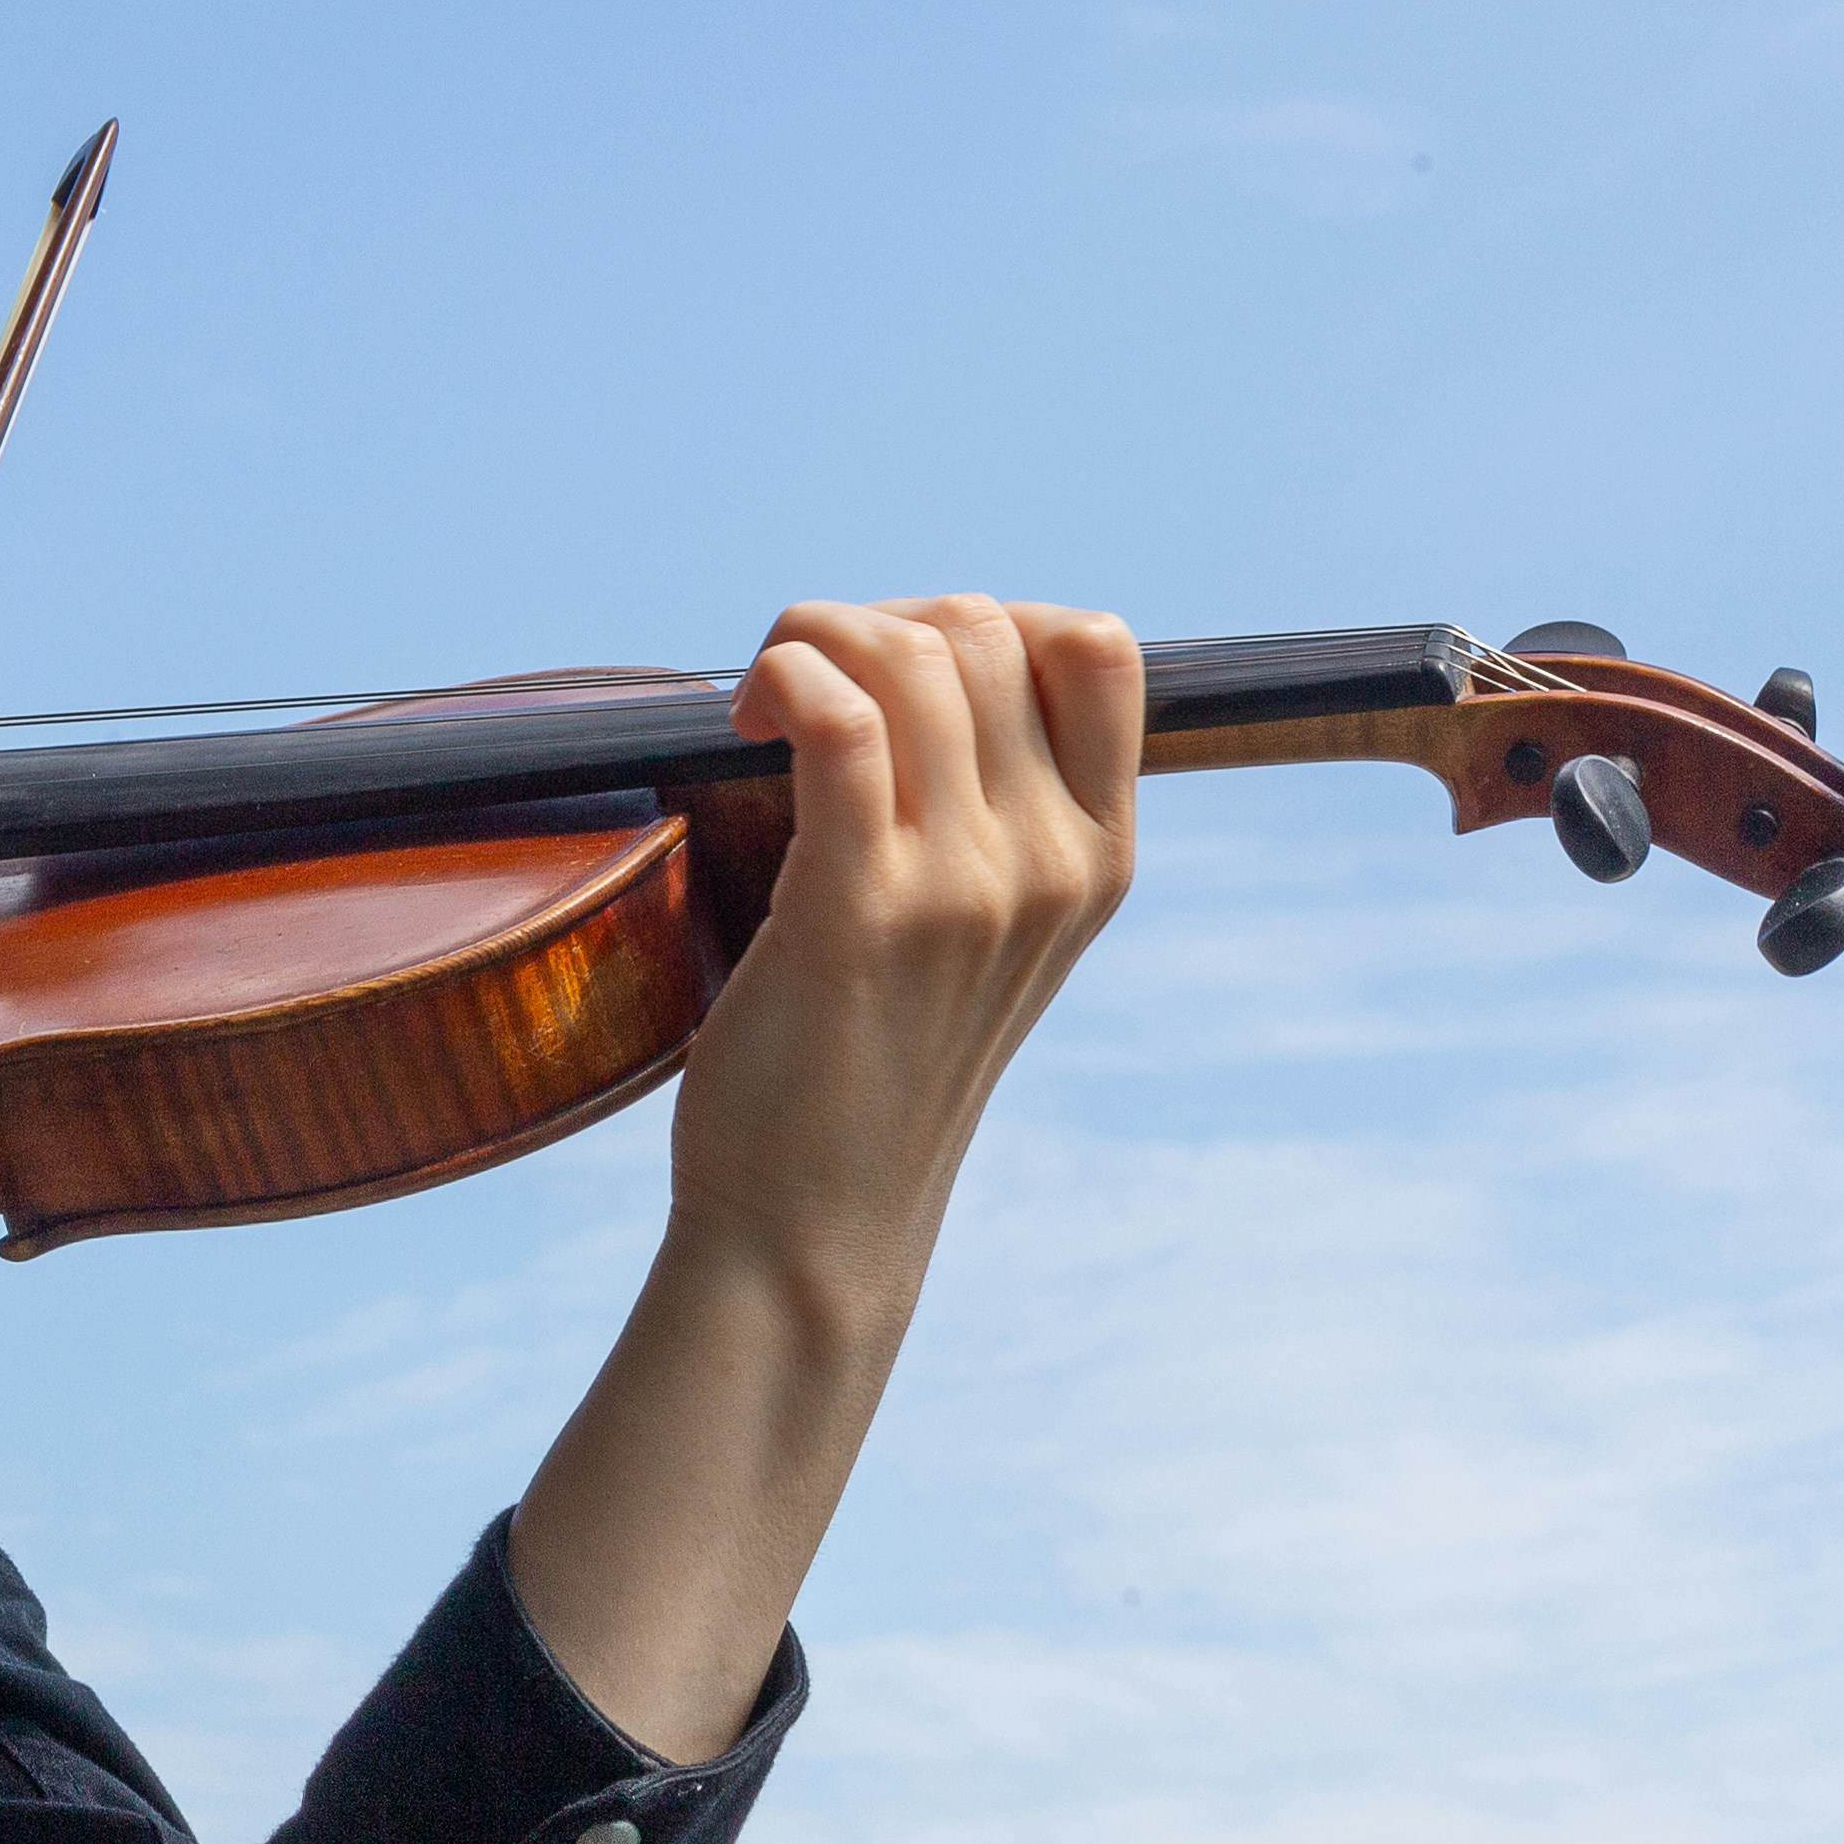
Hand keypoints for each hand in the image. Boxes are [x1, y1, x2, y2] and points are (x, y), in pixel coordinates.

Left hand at [506, 595, 1137, 1757]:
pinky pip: (836, 721)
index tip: (899, 670)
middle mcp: (1049, 866)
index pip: (1099, 649)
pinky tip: (743, 721)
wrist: (814, 1227)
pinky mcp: (858, 912)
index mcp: (1098, 861)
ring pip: (912, 658)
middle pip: (986, 631)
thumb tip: (927, 665)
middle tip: (799, 685)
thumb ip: (990, 816)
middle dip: (874, 621)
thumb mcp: (980, 935)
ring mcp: (963, 890)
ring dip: (812, 639)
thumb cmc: (871, 1068)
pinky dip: (783, 679)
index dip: (987, 616)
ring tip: (761, 701)